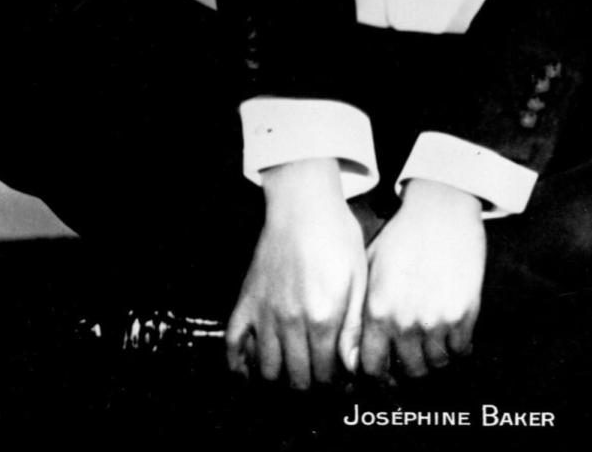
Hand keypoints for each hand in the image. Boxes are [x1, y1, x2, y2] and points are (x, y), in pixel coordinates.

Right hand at [225, 159, 366, 386]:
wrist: (303, 205)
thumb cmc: (337, 237)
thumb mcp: (358, 278)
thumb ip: (354, 327)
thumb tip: (353, 367)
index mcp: (323, 316)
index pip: (325, 374)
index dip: (334, 383)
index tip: (338, 381)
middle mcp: (290, 321)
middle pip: (296, 378)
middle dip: (309, 386)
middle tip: (316, 380)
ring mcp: (264, 312)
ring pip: (266, 370)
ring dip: (279, 380)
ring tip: (291, 374)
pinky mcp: (246, 301)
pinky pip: (233, 345)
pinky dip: (239, 365)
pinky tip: (250, 371)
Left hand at [360, 179, 485, 381]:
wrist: (441, 209)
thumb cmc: (402, 236)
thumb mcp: (371, 269)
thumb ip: (361, 312)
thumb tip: (353, 352)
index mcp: (378, 311)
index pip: (372, 368)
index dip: (378, 375)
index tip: (385, 370)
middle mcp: (405, 321)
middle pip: (408, 372)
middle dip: (410, 368)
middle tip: (414, 356)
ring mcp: (436, 319)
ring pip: (436, 364)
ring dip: (435, 358)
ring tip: (433, 343)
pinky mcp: (464, 313)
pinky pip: (461, 350)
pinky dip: (457, 347)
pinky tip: (453, 334)